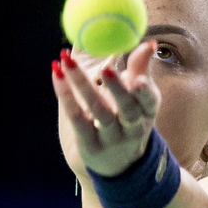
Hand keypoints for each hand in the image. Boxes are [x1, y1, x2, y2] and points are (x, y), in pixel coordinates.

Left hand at [52, 40, 160, 176]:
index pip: (149, 102)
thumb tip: (148, 43)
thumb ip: (140, 70)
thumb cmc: (128, 121)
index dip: (144, 91)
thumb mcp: (140, 101)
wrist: (118, 165)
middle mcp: (132, 128)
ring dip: (82, 85)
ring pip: (99, 112)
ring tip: (67, 60)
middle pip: (127, 109)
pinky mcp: (90, 144)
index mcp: (147, 113)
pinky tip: (57, 74)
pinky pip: (77, 118)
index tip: (138, 79)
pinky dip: (66, 95)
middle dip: (117, 89)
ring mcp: (111, 139)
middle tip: (104, 67)